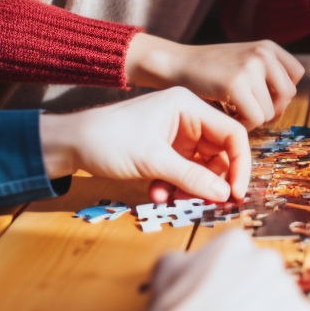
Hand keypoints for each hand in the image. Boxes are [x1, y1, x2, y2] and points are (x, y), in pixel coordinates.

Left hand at [40, 87, 250, 203]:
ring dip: (191, 188)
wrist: (69, 144)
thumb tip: (226, 194)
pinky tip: (157, 193)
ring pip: (201, 167)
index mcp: (189, 106)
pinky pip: (183, 172)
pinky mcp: (164, 151)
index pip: (232, 134)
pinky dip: (175, 186)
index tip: (236, 192)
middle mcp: (187, 118)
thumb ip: (192, 177)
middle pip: (219, 153)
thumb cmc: (108, 140)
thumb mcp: (152, 160)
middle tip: (204, 203)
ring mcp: (176, 135)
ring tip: (171, 199)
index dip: (240, 164)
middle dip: (212, 181)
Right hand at [95, 230, 309, 310]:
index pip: (248, 262)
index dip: (238, 286)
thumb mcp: (166, 272)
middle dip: (259, 304)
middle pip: (272, 283)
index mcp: (234, 244)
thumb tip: (193, 266)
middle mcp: (265, 261)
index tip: (228, 304)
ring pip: (292, 308)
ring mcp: (287, 290)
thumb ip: (188, 262)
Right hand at [126, 34, 303, 128]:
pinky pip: (256, 118)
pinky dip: (243, 124)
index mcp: (268, 47)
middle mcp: (263, 53)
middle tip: (246, 110)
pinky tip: (227, 114)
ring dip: (254, 119)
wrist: (174, 64)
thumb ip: (267, 78)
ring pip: (272, 111)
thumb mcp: (244, 62)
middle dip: (270, 109)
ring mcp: (250, 66)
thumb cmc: (209, 72)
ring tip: (233, 110)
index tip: (260, 97)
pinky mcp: (236, 83)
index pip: (296, 76)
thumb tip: (286, 106)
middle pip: (288, 95)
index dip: (281, 92)